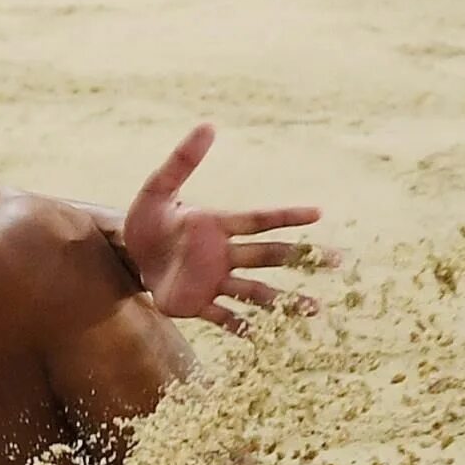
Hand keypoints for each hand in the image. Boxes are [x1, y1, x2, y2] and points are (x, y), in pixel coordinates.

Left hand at [120, 124, 331, 335]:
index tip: (318, 214)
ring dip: (284, 301)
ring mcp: (212, 281)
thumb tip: (208, 125)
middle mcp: (222, 254)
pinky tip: (267, 339)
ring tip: (316, 310)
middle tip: (337, 260)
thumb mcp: (157, 188)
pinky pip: (224, 317)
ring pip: (256, 291)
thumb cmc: (148, 218)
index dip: (286, 217)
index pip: (258, 220)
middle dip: (301, 258)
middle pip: (268, 256)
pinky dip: (243, 328)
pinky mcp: (195, 304)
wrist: (127, 253)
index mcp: (217, 224)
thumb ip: (181, 161)